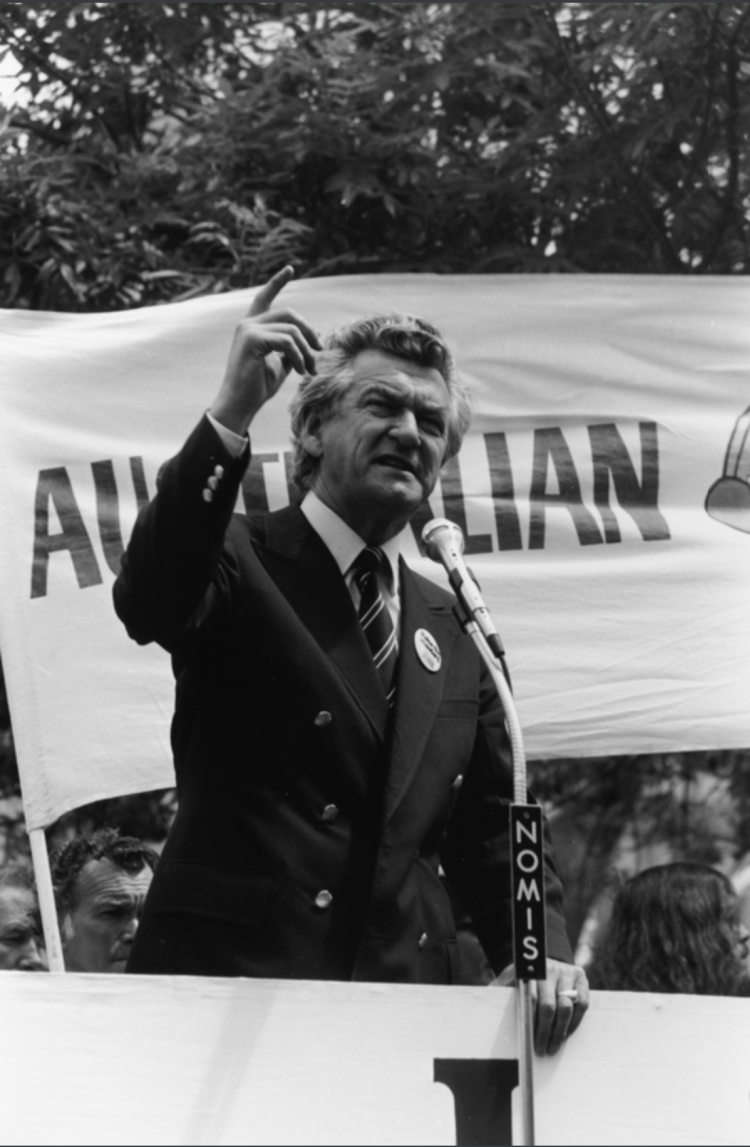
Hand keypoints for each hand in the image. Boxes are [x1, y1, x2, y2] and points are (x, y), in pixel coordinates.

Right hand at [209, 265, 321, 434]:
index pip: (264, 297)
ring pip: (291, 329)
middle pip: (289, 314)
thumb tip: (314, 334)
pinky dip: (299, 356)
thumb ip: (293, 347)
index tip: (290, 268)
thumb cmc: (257, 387)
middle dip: (309, 332)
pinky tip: (301, 370)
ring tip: (310, 369)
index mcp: (252, 327)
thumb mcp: (281, 364)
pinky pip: (287, 341)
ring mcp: (248, 329)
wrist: (240, 404)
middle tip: (319, 352)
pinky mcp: (251, 339)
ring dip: (307, 351)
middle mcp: (248, 324)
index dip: (277, 282)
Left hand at [489, 958, 588, 1055]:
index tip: (528, 1042)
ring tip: (553, 1047)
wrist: (539, 960)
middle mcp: (548, 968)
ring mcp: (565, 971)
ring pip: (567, 1006)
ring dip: (560, 1031)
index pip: (530, 999)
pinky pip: (582, 1003)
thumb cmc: (519, 980)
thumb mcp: (506, 983)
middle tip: (541, 1050)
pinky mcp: (580, 976)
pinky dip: (575, 1021)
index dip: (530, 1023)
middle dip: (545, 1032)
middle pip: (549, 1006)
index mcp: (528, 971)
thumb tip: (482, 1009)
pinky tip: (566, 1033)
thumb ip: (497, 994)